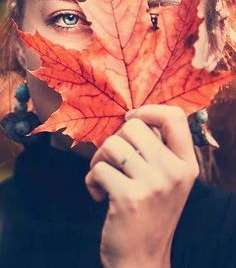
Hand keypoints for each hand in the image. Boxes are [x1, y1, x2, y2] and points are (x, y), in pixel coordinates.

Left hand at [85, 105, 198, 267]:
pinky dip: (91, 180)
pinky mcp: (129, 198)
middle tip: (114, 161)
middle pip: (133, 126)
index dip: (149, 110)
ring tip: (104, 177)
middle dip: (115, 140)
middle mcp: (174, 171)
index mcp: (186, 163)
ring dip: (99, 159)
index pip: (174, 117)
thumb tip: (133, 116)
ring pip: (111, 145)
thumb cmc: (149, 213)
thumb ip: (159, 149)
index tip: (131, 119)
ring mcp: (153, 184)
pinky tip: (98, 195)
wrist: (141, 258)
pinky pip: (98, 169)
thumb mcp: (168, 180)